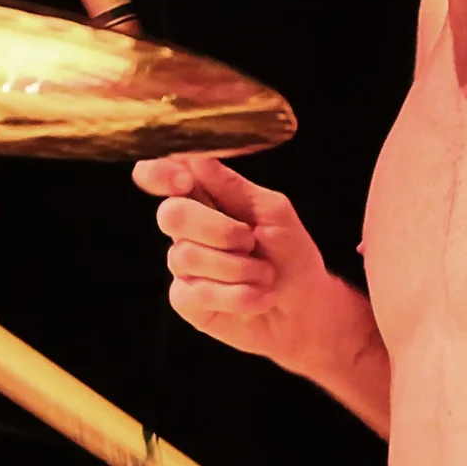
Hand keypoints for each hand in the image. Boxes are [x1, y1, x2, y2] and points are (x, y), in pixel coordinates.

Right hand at [131, 155, 360, 376]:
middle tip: (251, 241)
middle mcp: (187, 229)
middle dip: (217, 229)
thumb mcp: (273, 211)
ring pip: (185, 256)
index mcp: (205, 197)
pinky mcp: (186, 300)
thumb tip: (193, 157)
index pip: (162, 175)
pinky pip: (197, 293)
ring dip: (237, 268)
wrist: (306, 308)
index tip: (184, 181)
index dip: (160, 173)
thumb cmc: (291, 254)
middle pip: (170, 214)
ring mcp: (183, 266)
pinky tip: (258, 298)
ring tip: (265, 275)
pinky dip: (238, 296)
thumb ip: (231, 185)